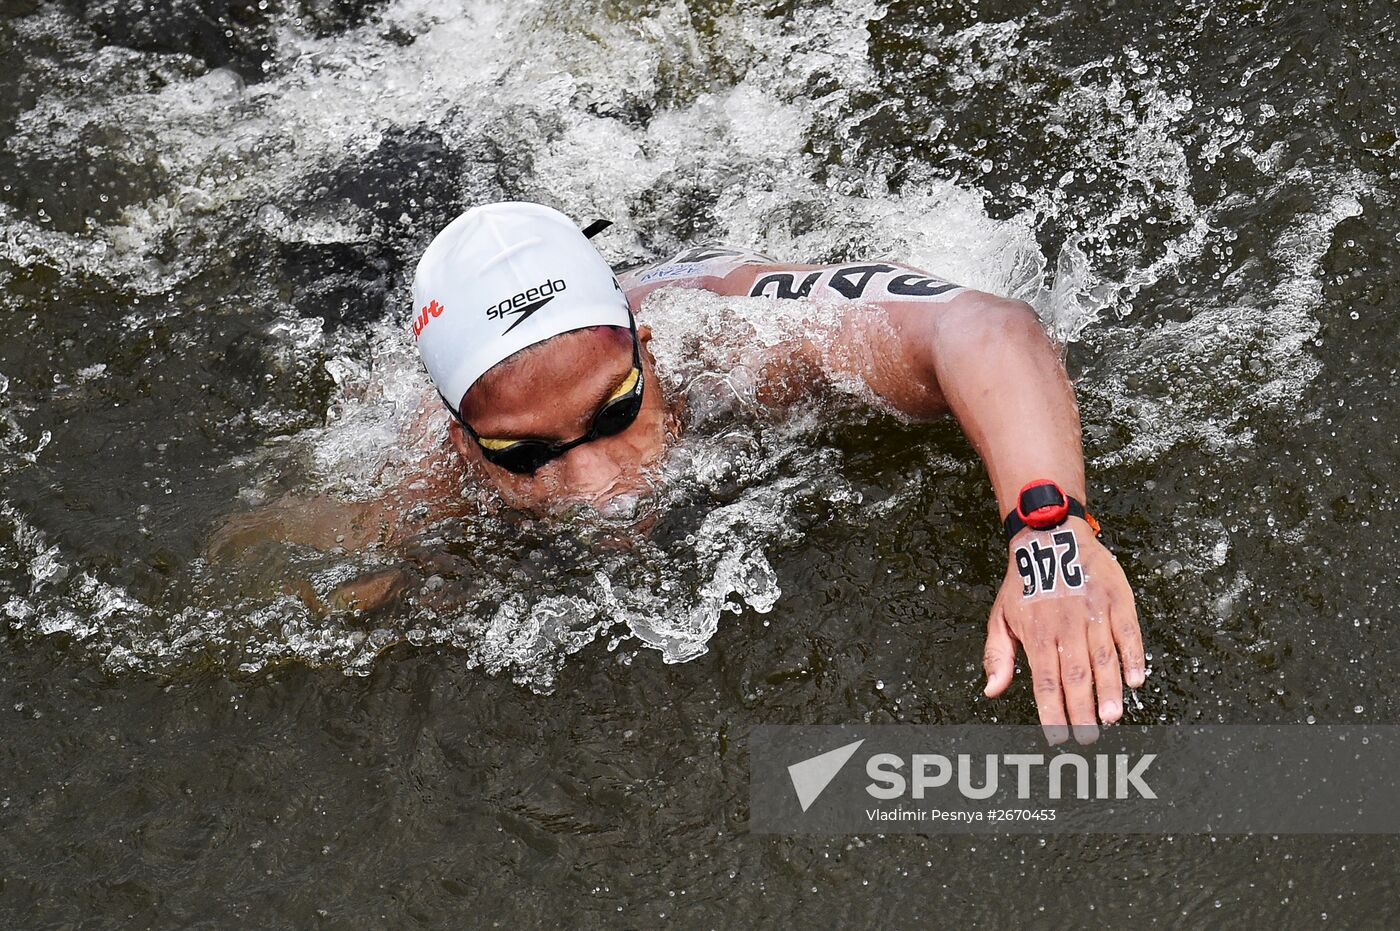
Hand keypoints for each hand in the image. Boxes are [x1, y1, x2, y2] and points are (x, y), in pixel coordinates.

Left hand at [982, 519, 1143, 743]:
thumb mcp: (1000, 617)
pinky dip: (1133, 657)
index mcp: (1037, 634)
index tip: (1057, 738)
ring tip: (1112, 717)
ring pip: (1103, 657)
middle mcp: (1066, 625)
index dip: (1051, 712)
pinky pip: (1128, 632)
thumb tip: (991, 691)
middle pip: (1075, 675)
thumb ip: (997, 656)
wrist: (1049, 536)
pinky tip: (1135, 680)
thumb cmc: (1023, 584)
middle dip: (1082, 710)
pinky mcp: (1116, 599)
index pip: (1045, 682)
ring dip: (1109, 690)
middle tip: (1089, 738)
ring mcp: (1093, 612)